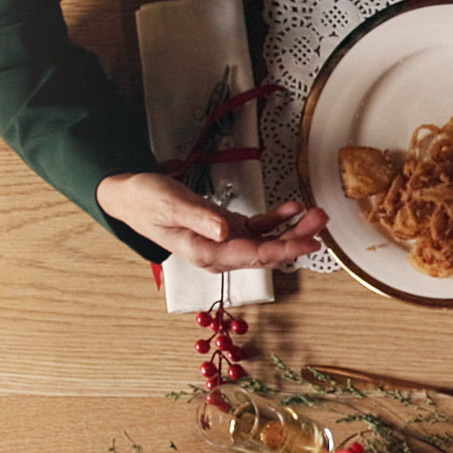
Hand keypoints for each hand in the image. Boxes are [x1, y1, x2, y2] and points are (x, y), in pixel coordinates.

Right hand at [98, 171, 323, 270]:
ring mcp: (225, 242)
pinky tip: (292, 208)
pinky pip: (258, 228)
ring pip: (267, 241)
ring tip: (315, 213)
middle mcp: (219, 253)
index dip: (285, 250)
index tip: (310, 243)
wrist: (131, 197)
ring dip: (292, 229)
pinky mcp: (228, 229)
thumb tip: (226, 231)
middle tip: (321, 220)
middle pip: (266, 251)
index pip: (253, 255)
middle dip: (297, 237)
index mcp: (206, 253)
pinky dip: (277, 219)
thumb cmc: (145, 201)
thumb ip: (199, 218)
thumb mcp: (170, 204)